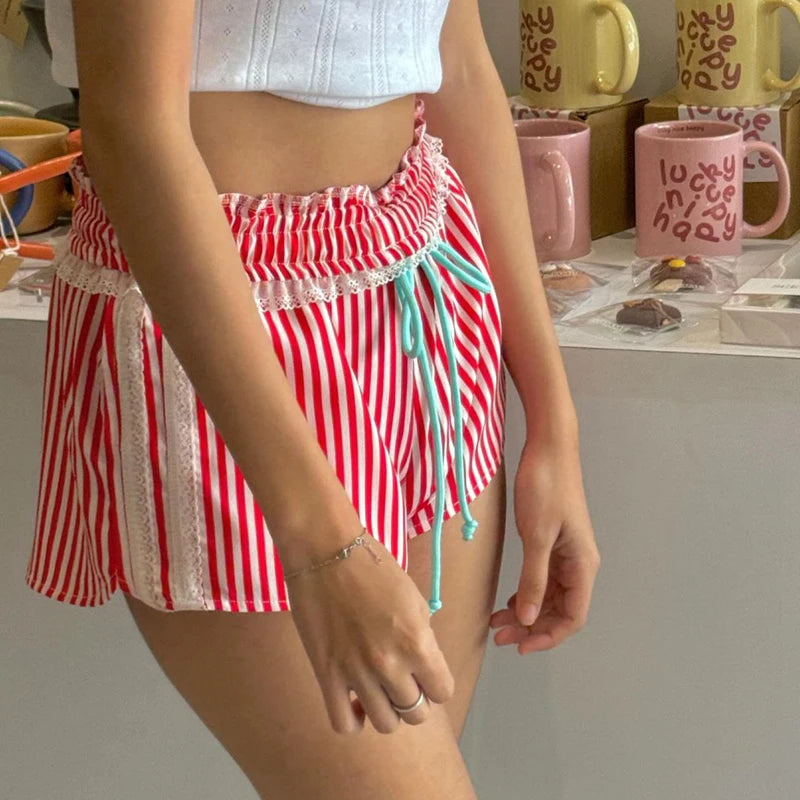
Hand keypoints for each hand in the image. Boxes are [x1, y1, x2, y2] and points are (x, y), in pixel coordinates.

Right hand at [281, 526, 454, 734]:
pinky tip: (354, 699)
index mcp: (417, 641)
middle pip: (416, 713)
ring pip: (385, 723)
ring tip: (377, 688)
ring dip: (386, 709)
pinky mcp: (326, 675)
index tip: (425, 673)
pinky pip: (344, 724)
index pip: (443, 691)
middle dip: (413, 698)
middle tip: (401, 678)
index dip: (436, 683)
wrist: (326, 551)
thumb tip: (422, 662)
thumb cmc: (373, 566)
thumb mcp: (414, 598)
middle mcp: (390, 663)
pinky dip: (353, 719)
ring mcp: (357, 673)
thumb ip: (422, 635)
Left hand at [490, 438, 599, 653]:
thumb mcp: (536, 536)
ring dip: (526, 612)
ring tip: (497, 622)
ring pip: (549, 596)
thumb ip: (533, 579)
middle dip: (532, 627)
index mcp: (582, 564)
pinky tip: (508, 600)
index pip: (573, 616)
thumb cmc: (545, 487)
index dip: (548, 636)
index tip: (520, 645)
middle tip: (499, 635)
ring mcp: (566, 553)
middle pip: (560, 610)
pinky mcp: (552, 542)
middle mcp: (578, 563)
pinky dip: (526, 593)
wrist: (548, 448)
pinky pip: (543, 579)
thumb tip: (529, 618)